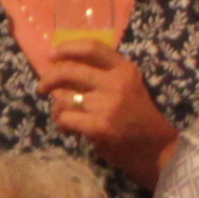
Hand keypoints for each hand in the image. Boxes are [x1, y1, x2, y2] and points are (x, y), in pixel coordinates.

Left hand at [37, 42, 174, 183]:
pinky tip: (69, 128)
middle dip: (48, 78)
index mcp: (125, 69)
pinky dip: (62, 123)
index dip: (67, 48)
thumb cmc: (138, 116)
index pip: (92, 48)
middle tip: (42, 87)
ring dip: (56, 107)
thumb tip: (61, 65)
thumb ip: (103, 74)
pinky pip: (65, 119)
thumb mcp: (128, 86)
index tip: (52, 55)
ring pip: (62, 98)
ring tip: (63, 115)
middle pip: (69, 71)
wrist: (156, 149)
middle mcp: (116, 83)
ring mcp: (107, 106)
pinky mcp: (99, 127)